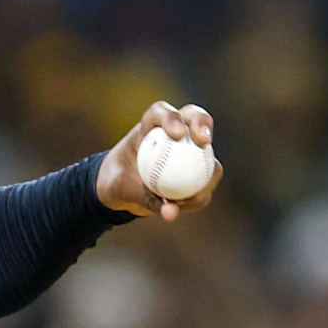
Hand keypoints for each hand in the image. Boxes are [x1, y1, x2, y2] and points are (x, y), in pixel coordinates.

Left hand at [96, 101, 223, 221]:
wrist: (123, 190)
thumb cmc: (119, 182)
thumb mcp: (123, 190)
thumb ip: (145, 198)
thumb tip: (172, 214)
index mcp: (149, 127)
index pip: (161, 113)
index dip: (172, 118)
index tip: (177, 134)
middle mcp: (173, 131)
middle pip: (194, 116)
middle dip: (202, 124)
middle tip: (203, 142)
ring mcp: (188, 147)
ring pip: (207, 150)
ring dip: (208, 171)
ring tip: (193, 197)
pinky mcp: (198, 165)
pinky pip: (207, 177)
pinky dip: (202, 191)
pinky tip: (190, 204)